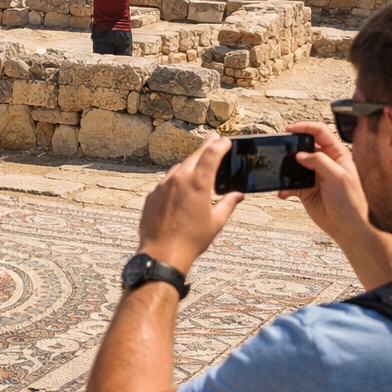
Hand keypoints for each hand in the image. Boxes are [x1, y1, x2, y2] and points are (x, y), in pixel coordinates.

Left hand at [137, 134, 241, 273]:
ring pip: (179, 168)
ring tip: (199, 164)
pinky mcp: (152, 194)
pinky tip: (181, 187)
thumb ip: (228, 204)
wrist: (163, 253)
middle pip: (194, 156)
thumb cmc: (191, 240)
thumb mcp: (216, 221)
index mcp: (198, 184)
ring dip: (190, 164)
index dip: (220, 144)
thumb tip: (238, 195)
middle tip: (214, 139)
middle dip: (206, 146)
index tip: (225, 141)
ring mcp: (162, 186)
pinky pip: (166, 182)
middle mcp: (179, 179)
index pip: (211, 154)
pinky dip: (176, 180)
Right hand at [282, 121, 391, 287]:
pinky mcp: (305, 190)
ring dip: (285, 168)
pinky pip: (290, 184)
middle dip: (292, 147)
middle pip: (304, 146)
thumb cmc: (351, 202)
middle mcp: (324, 163)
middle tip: (281, 147)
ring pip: (294, 165)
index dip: (305, 128)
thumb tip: (301, 154)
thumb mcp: (339, 177)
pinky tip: (284, 192)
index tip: (290, 129)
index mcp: (337, 155)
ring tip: (280, 171)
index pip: (320, 133)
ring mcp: (313, 176)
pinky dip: (284, 188)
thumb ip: (320, 162)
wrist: (347, 227)